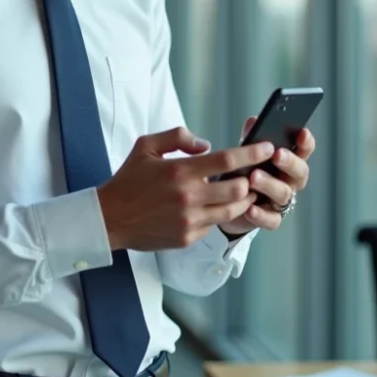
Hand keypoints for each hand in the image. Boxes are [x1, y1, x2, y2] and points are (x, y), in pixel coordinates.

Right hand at [96, 127, 273, 251]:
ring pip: (232, 211)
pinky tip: (215, 206)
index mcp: (180, 171)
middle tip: (255, 173)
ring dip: (242, 200)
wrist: (109, 218)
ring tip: (244, 191)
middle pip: (238, 189)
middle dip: (251, 180)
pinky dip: (218, 214)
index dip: (252, 153)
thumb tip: (207, 146)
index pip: (227, 161)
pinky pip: (213, 224)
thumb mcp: (146, 146)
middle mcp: (188, 197)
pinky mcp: (187, 238)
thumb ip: (178, 138)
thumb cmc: (128, 179)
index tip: (267, 147)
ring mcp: (189, 221)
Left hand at [219, 116, 315, 236]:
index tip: (302, 133)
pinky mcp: (271, 219)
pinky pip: (271, 219)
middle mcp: (291, 181)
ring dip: (270, 184)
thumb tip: (253, 121)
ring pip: (284, 193)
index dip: (306, 142)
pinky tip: (250, 208)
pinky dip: (261, 214)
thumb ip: (252, 138)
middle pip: (300, 172)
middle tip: (276, 155)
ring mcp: (282, 201)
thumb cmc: (244, 171)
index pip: (305, 150)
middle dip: (289, 162)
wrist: (229, 202)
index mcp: (289, 161)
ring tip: (253, 177)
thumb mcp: (247, 153)